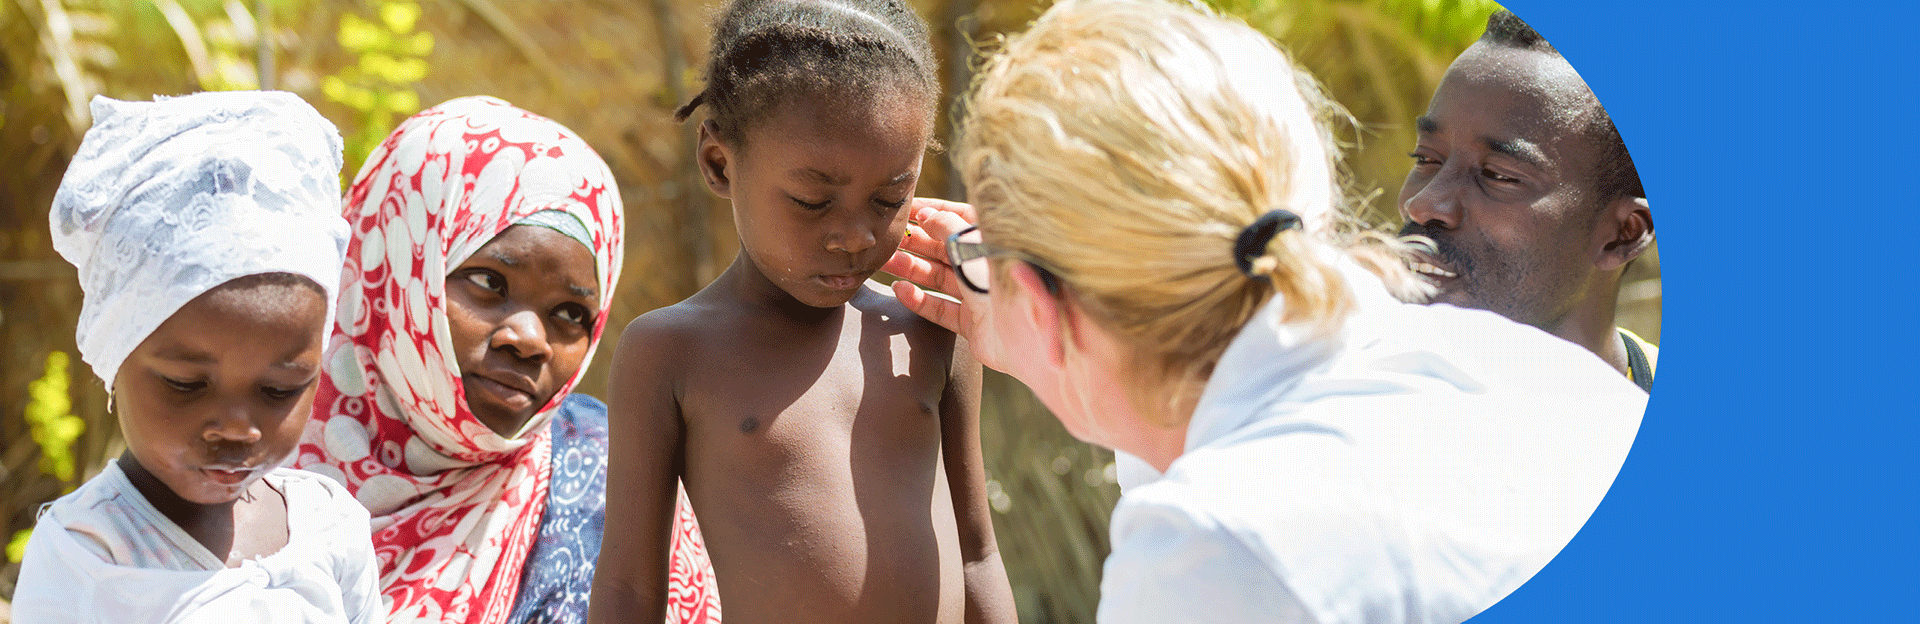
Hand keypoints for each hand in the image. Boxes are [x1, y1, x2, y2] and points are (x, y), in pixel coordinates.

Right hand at [884, 198, 1003, 370]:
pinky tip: (899, 290)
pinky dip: (919, 300)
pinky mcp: (975, 323)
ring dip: (912, 268)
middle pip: (947, 248)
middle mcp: (989, 266)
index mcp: (996, 241)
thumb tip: (926, 215)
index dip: (933, 211)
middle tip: (888, 239)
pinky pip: (942, 308)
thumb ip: (947, 227)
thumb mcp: (973, 245)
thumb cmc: (1006, 280)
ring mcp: (981, 295)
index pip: (961, 217)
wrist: (1030, 336)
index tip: (906, 210)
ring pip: (941, 278)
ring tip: (885, 262)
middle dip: (917, 242)